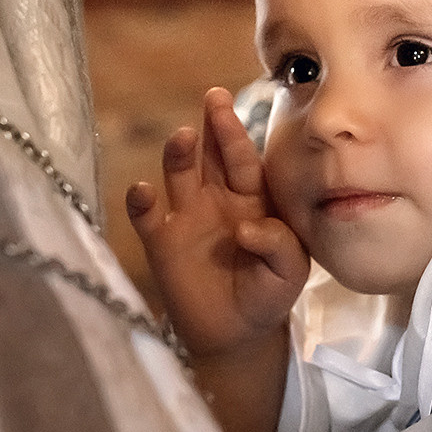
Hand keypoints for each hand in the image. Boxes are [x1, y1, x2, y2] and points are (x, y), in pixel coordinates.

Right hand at [125, 88, 306, 431]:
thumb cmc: (267, 294)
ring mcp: (186, 216)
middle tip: (213, 98)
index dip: (236, 133)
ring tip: (183, 137)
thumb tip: (245, 225)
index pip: (244, 160)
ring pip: (179, 176)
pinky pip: (147, 216)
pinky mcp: (161, 242)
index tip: (228, 106)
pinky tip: (142, 191)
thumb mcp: (290, 272)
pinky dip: (141, 202)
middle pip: (211, 155)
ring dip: (179, 155)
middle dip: (212, 126)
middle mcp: (216, 198)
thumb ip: (279, 244)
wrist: (236, 334)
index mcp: (252, 198)